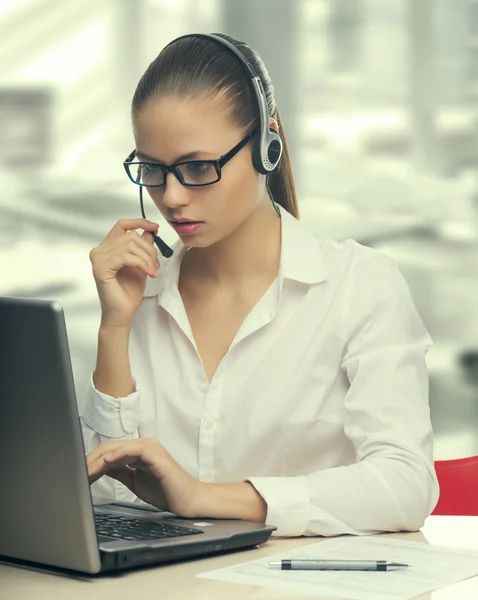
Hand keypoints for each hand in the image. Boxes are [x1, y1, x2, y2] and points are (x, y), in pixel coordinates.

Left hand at [86, 438, 203, 517]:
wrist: (187, 500)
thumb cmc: (166, 491)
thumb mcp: (135, 480)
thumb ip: (120, 471)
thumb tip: (101, 468)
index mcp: (138, 451)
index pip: (110, 451)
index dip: (92, 460)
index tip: (78, 473)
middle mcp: (143, 445)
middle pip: (110, 447)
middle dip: (91, 459)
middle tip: (77, 472)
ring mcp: (150, 448)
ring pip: (118, 447)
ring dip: (100, 459)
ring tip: (86, 470)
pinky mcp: (156, 454)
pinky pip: (134, 450)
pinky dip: (119, 454)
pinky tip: (107, 462)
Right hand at [89, 218, 160, 327]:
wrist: (123, 313)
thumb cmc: (129, 292)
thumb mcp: (141, 264)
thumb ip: (143, 247)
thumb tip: (150, 231)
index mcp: (108, 247)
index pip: (122, 225)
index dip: (139, 222)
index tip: (155, 227)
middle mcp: (100, 250)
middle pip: (130, 236)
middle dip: (149, 249)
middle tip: (156, 265)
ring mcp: (98, 258)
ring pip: (130, 245)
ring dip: (147, 258)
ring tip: (153, 271)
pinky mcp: (100, 267)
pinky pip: (126, 256)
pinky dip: (141, 264)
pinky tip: (148, 273)